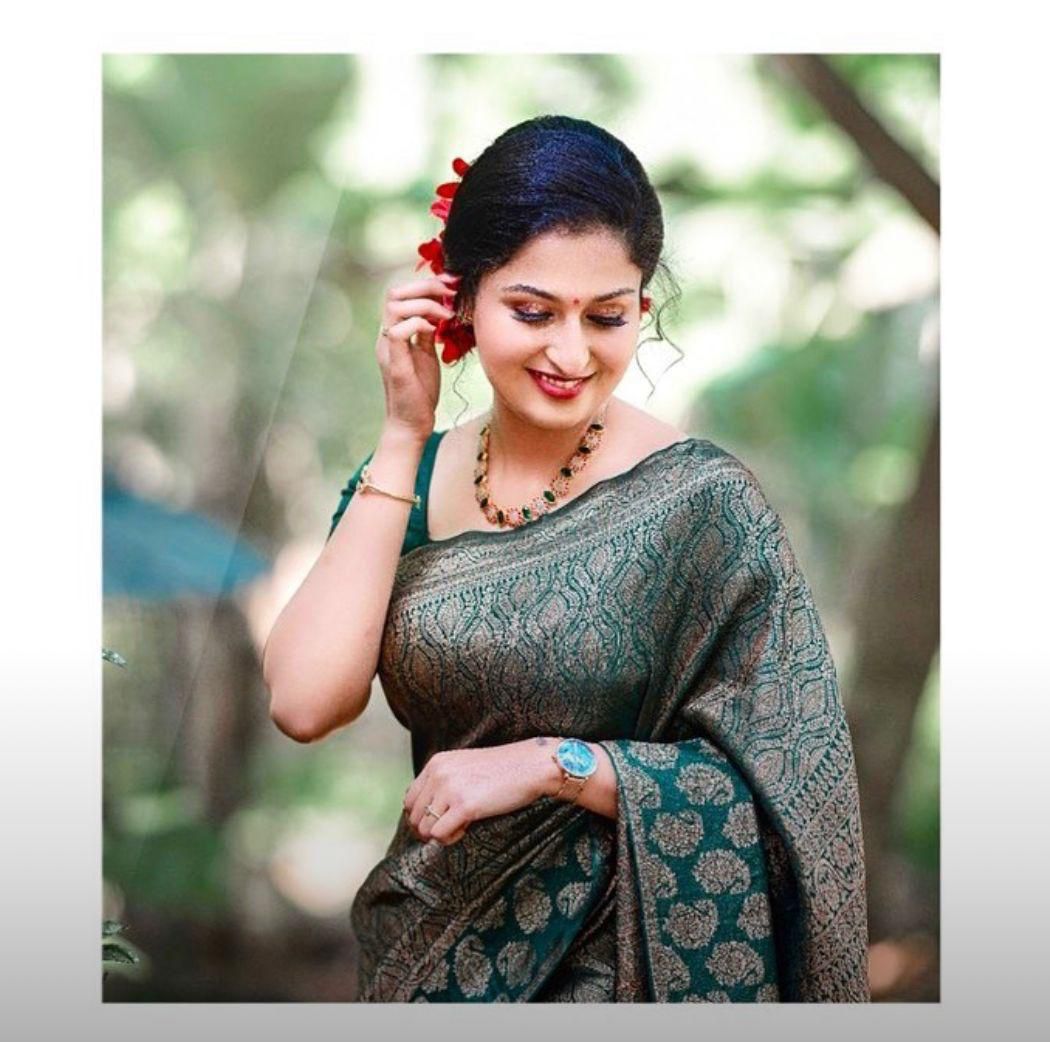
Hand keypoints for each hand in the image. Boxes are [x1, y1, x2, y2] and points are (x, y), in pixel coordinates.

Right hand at [376, 271, 461, 442]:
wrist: (411, 424)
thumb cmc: (420, 392)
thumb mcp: (427, 355)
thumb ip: (427, 333)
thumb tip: (439, 311)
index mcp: (393, 333)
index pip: (400, 294)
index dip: (426, 283)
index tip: (452, 284)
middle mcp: (386, 337)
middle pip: (395, 293)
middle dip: (426, 286)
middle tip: (451, 292)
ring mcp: (388, 349)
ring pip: (395, 307)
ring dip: (425, 304)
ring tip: (447, 315)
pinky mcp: (395, 364)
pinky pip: (397, 331)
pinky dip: (419, 324)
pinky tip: (436, 331)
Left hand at [402, 739, 558, 845]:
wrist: (530, 766)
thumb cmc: (502, 770)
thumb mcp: (464, 768)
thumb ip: (443, 782)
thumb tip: (426, 812)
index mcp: (436, 763)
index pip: (409, 799)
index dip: (420, 816)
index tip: (437, 822)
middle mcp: (438, 774)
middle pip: (414, 816)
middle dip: (428, 829)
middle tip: (449, 829)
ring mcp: (450, 789)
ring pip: (424, 828)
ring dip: (439, 835)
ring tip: (460, 828)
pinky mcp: (464, 806)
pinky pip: (439, 834)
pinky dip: (450, 839)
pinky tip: (465, 830)